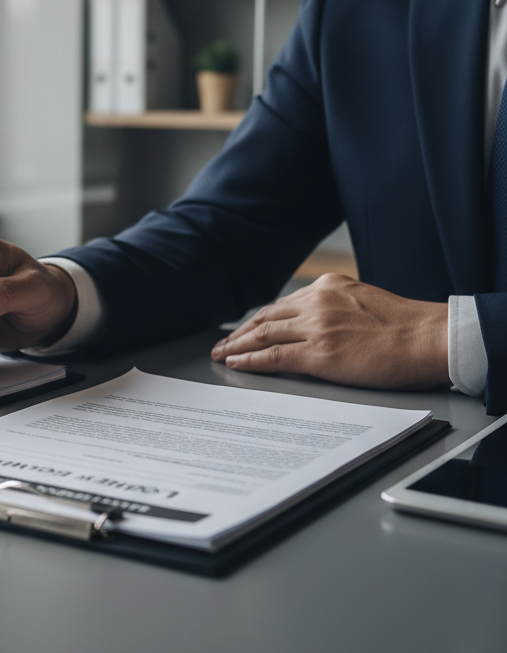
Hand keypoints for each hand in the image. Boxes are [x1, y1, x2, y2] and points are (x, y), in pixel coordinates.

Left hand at [210, 274, 450, 389]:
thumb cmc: (407, 326)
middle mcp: (316, 302)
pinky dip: (249, 361)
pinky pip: (272, 357)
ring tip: (222, 355)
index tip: (245, 329)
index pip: (282, 305)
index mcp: (328, 287)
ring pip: (262, 335)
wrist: (430, 338)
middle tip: (222, 344)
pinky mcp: (319, 353)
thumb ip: (337, 308)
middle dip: (240, 332)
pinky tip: (236, 364)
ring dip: (237, 346)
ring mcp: (316, 327)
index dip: (259, 320)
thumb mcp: (364, 301)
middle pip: (265, 318)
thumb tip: (320, 324)